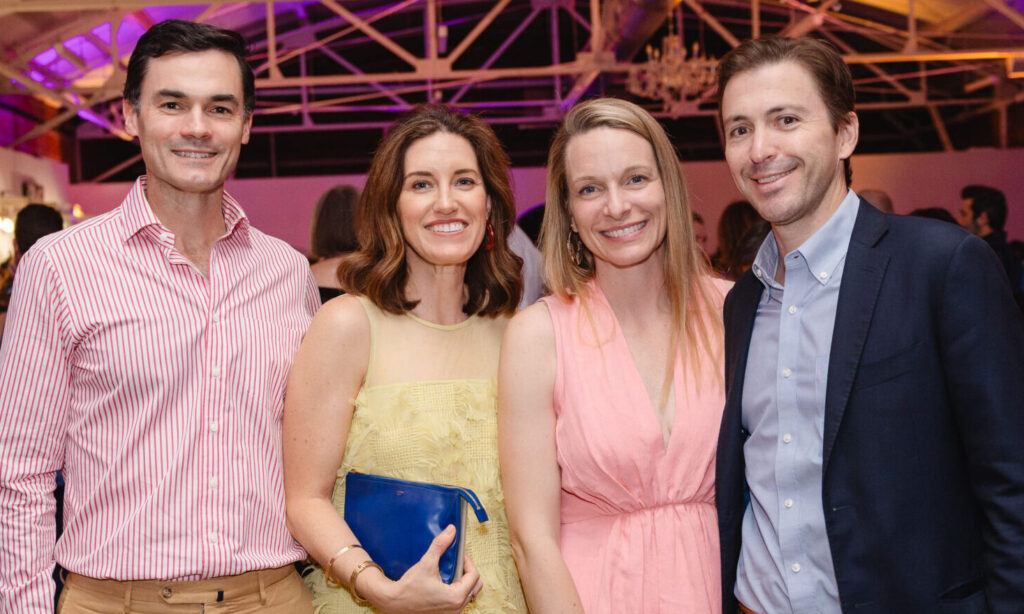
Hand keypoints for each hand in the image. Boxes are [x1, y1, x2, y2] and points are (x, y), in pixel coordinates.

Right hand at [363, 525, 482, 613]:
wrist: (393, 602)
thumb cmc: (409, 587)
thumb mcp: (426, 563)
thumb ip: (440, 545)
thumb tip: (451, 530)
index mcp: (456, 597)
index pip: (474, 576)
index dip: (468, 562)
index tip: (460, 556)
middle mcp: (456, 608)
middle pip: (475, 586)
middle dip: (468, 572)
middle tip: (458, 563)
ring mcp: (451, 613)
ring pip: (468, 595)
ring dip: (463, 582)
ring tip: (452, 572)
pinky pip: (459, 602)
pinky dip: (457, 591)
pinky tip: (445, 583)